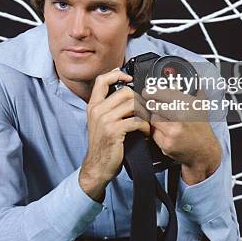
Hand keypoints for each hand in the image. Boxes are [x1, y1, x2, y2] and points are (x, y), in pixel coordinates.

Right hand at [79, 69, 150, 201]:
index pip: (102, 80)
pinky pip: (135, 120)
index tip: (128, 78)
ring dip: (145, 114)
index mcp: (93, 105)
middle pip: (125, 92)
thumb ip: (108, 107)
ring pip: (132, 105)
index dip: (116, 74)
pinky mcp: (114, 130)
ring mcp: (105, 120)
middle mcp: (97, 110)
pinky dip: (145, 126)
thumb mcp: (99, 122)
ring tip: (148, 122)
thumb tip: (126, 94)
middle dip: (140, 100)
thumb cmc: (102, 145)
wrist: (97, 166)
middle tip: (147, 110)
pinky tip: (145, 132)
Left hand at [145, 88, 221, 184]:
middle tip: (156, 107)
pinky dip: (157, 131)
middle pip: (153, 105)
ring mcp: (172, 130)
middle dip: (153, 105)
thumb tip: (185, 78)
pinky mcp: (166, 143)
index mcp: (187, 103)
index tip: (148, 91)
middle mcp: (180, 116)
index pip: (160, 92)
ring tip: (166, 121)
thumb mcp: (200, 105)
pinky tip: (167, 132)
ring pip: (152, 118)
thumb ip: (192, 90)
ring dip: (156, 118)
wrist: (204, 152)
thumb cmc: (201, 128)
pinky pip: (154, 132)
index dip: (151, 91)